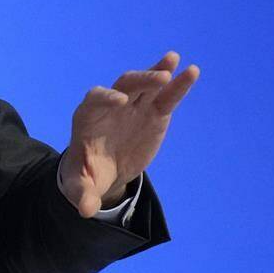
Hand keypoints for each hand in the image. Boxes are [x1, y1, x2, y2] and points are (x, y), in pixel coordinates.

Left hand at [60, 51, 199, 217]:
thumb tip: (86, 210)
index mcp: (88, 118)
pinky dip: (178, 84)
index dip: (105, 98)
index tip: (119, 101)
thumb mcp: (81, 186)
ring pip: (146, 85)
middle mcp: (111, 105)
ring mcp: (134, 106)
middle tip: (159, 79)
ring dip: (158, 72)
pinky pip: (166, 96)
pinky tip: (192, 71)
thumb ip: (82, 194)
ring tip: (174, 61)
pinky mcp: (153, 113)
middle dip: (139, 81)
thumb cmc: (87, 173)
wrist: (104, 169)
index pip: (94, 100)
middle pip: (123, 86)